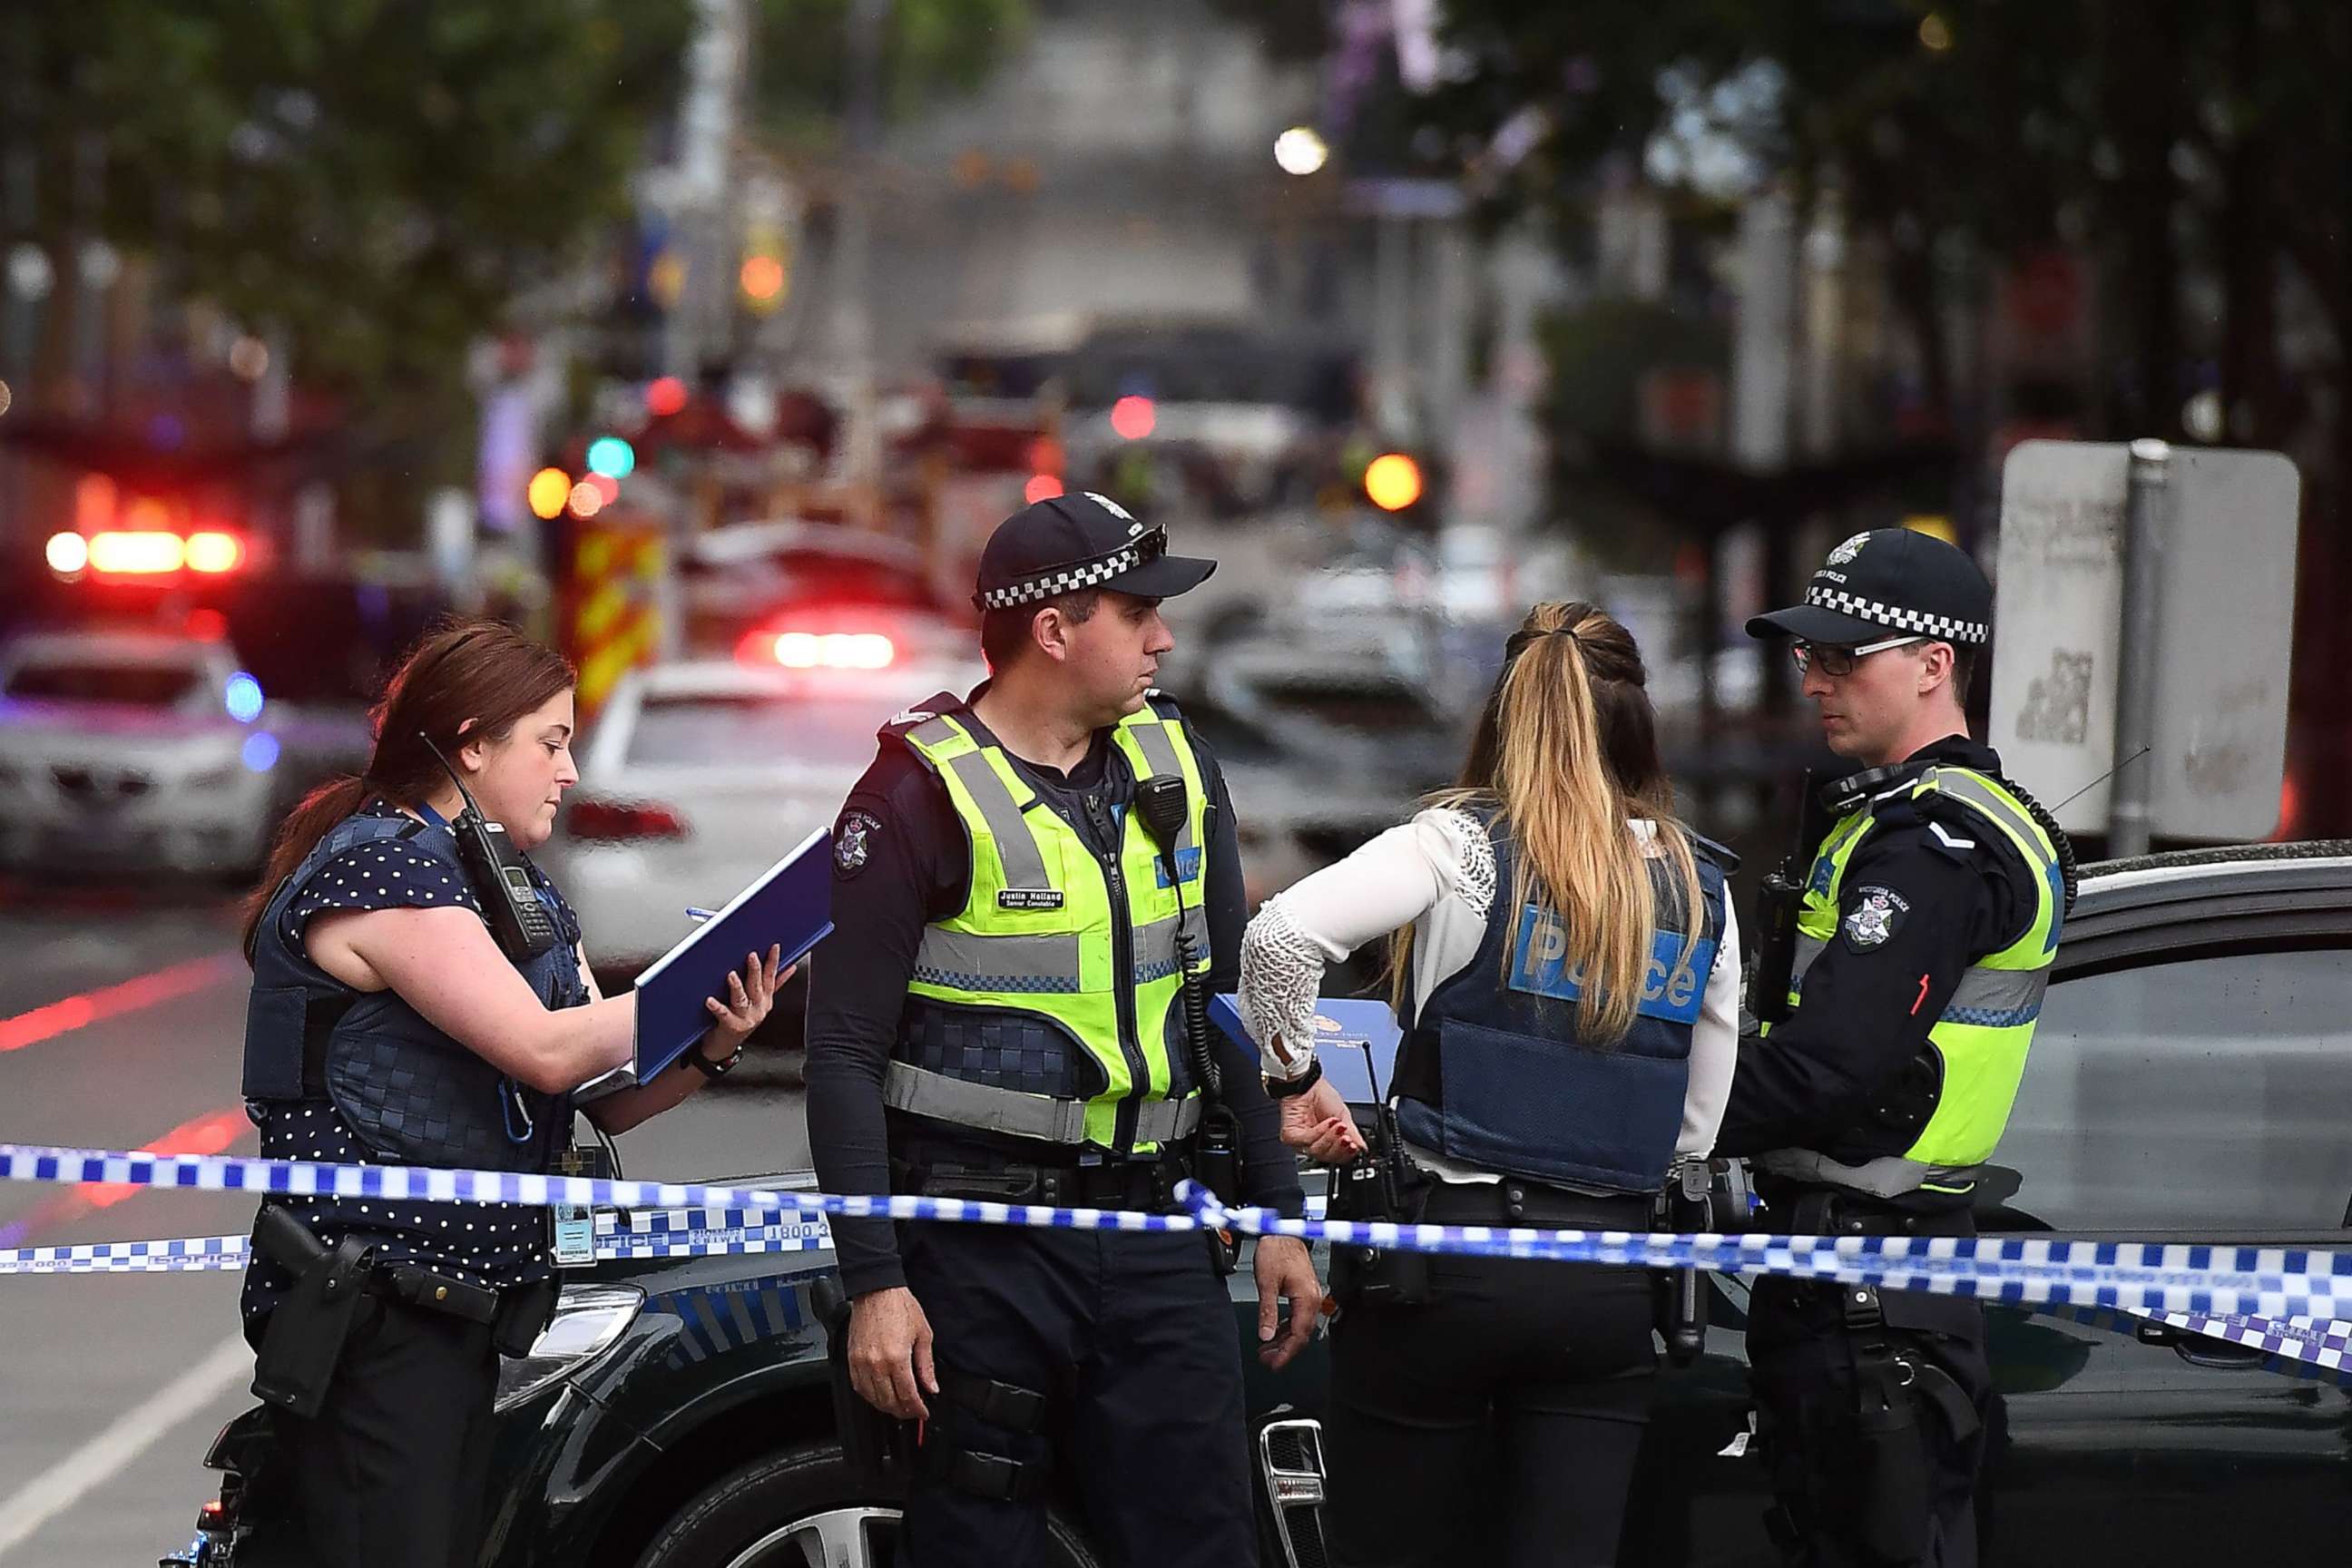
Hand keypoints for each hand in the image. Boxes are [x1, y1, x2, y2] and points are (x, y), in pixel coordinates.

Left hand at [701, 947, 789, 1059]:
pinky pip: (724, 1015)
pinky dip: (717, 1007)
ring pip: (742, 999)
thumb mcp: (761, 1003)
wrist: (725, 1047)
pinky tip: (710, 1000)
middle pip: (757, 986)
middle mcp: (758, 1008)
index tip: (774, 947)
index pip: (771, 977)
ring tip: (732, 975)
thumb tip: (790, 968)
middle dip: (755, 970)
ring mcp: (746, 1018)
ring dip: (737, 986)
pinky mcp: (732, 1027)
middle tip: (752, 955)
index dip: (773, 962)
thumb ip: (776, 984)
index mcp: (766, 1000)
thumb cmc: (740, 1021)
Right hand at [847, 1285, 936, 1418]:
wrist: (877, 1290)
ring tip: (898, 1406)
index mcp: (897, 1358)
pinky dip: (870, 1396)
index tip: (923, 1412)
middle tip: (913, 1411)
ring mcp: (861, 1363)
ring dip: (887, 1407)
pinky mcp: (851, 1359)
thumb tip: (931, 1386)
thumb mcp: (923, 1334)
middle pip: (890, 1401)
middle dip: (904, 1411)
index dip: (917, 1409)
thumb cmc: (899, 1306)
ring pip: (873, 1398)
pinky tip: (879, 1395)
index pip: (908, 1395)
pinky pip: (859, 1387)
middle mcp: (876, 1364)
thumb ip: (926, 1365)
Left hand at [1253, 1236, 1322, 1370]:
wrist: (1283, 1231)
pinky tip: (1275, 1333)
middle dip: (1284, 1350)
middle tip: (1267, 1360)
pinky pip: (1297, 1316)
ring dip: (1284, 1340)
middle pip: (1301, 1334)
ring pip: (1299, 1327)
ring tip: (1267, 1350)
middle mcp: (1312, 1299)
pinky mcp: (1304, 1292)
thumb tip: (1266, 1335)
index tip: (1274, 1364)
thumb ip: (1267, 1311)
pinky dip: (1286, 1328)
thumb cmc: (1277, 1249)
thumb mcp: (1266, 1282)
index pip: (1299, 1335)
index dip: (1287, 1353)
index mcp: (1306, 1298)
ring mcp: (1309, 1295)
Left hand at [1277, 1076, 1365, 1163]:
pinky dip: (1319, 1132)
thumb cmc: (1322, 1096)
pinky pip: (1307, 1141)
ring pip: (1317, 1152)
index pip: (1338, 1158)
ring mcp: (1302, 1142)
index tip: (1354, 1146)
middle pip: (1328, 1158)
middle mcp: (1315, 1144)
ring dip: (1330, 1138)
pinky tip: (1326, 1123)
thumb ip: (1353, 1134)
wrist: (1307, 1083)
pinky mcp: (1291, 1136)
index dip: (1347, 1155)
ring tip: (1337, 1124)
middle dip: (1339, 1147)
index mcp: (1328, 1141)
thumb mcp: (1344, 1115)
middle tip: (1347, 1136)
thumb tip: (1362, 1148)